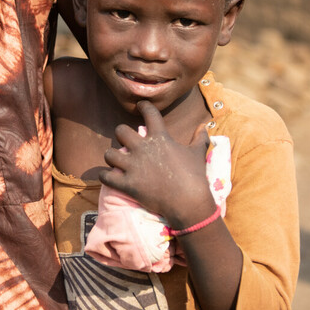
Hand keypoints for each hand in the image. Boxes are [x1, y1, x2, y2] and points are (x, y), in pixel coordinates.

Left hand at [99, 101, 216, 227]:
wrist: (190, 203)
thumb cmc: (195, 177)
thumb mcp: (198, 154)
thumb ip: (199, 138)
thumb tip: (204, 126)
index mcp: (160, 138)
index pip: (149, 112)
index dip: (143, 106)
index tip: (140, 105)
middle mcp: (143, 149)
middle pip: (120, 130)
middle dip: (121, 134)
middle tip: (125, 141)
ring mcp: (133, 167)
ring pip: (109, 153)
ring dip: (111, 156)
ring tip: (116, 160)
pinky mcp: (128, 184)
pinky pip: (106, 176)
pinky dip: (105, 176)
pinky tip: (108, 176)